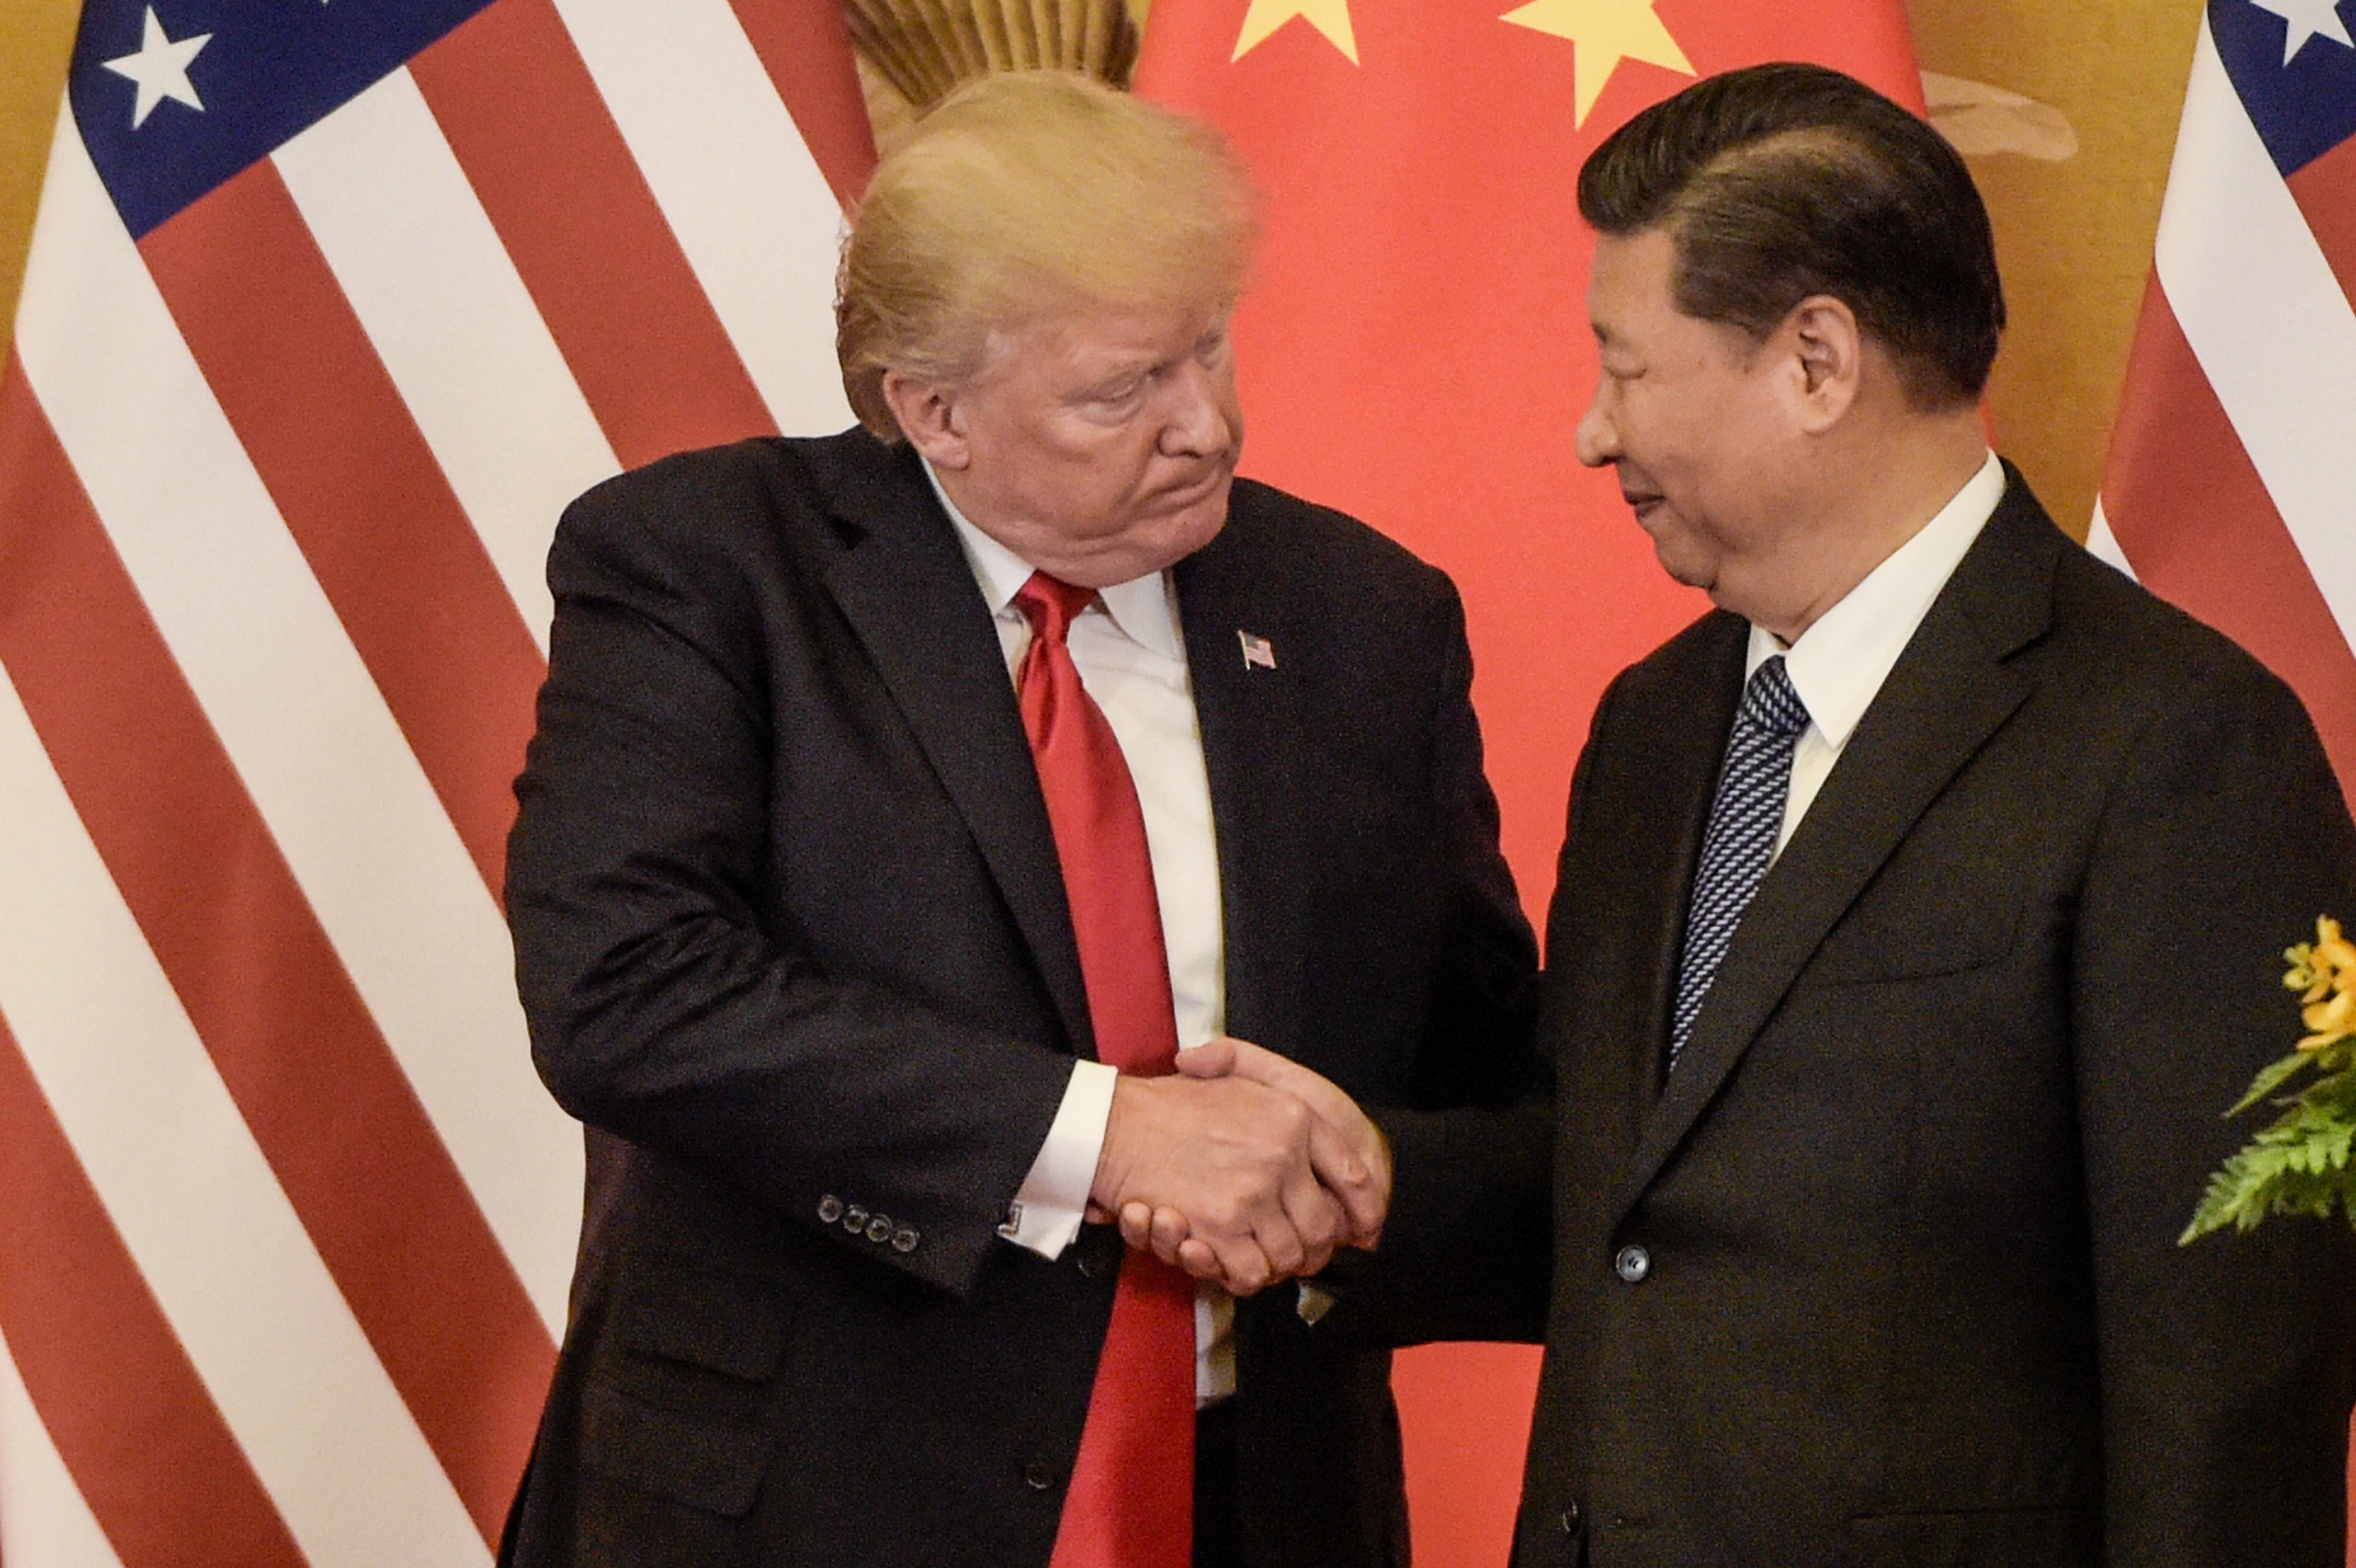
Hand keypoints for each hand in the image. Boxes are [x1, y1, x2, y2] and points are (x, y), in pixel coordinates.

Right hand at [1118, 1038, 1390, 1285]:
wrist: (1115, 1125)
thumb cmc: (1174, 1104)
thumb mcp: (1242, 1079)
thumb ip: (1288, 1104)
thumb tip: (1331, 1153)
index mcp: (1294, 1115)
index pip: (1354, 1173)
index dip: (1364, 1207)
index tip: (1363, 1228)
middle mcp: (1282, 1154)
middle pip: (1323, 1227)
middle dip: (1312, 1249)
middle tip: (1295, 1255)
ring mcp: (1252, 1192)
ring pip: (1288, 1255)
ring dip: (1274, 1265)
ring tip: (1254, 1256)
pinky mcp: (1220, 1227)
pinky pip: (1251, 1272)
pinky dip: (1242, 1276)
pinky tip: (1227, 1261)